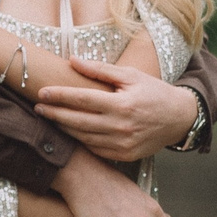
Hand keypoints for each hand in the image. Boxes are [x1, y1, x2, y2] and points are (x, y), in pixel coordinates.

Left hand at [37, 56, 202, 160]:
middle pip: (78, 121)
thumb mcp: (131, 75)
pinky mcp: (124, 155)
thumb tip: (72, 60)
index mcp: (122, 105)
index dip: (59, 96)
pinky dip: (80, 141)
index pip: (82, 100)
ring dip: (63, 128)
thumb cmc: (154, 92)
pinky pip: (95, 149)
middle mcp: (121, 127)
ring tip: (49, 119)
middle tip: (37, 107)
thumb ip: (101, 70)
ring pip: (83, 137)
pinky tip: (70, 132)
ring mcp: (122, 144)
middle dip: (54, 114)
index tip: (41, 93)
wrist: (179, 119)